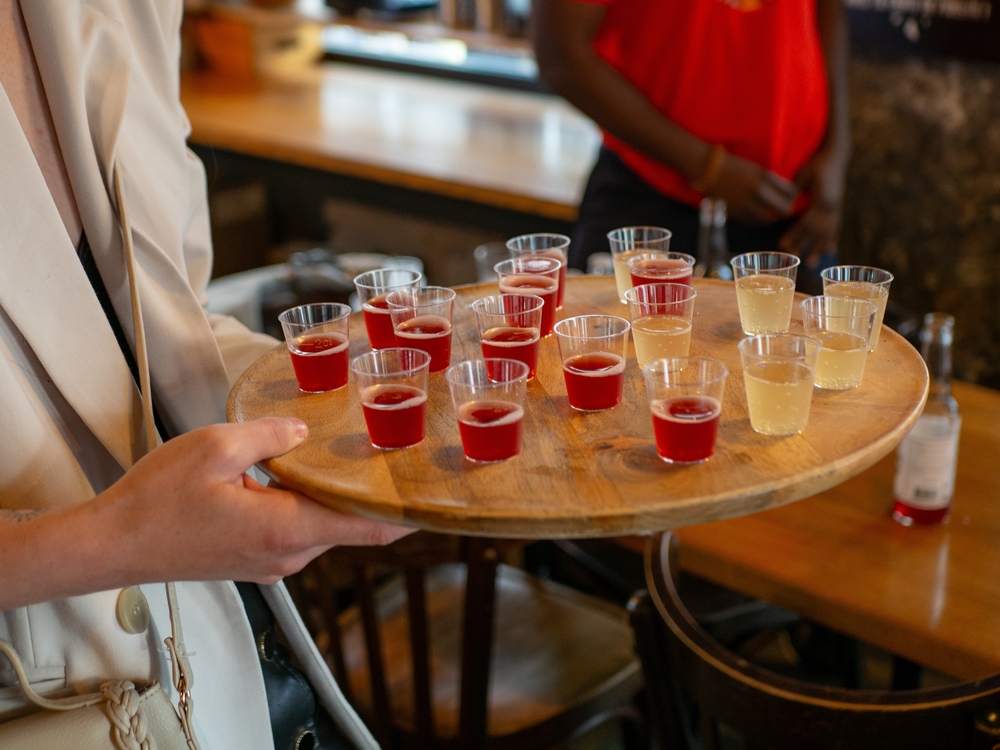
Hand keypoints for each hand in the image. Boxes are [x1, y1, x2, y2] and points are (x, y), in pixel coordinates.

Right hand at [97, 418, 413, 584]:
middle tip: (389, 459)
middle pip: (347, 524)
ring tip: (341, 461)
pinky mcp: (253, 560)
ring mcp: (271, 563)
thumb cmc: (157, 502)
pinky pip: (294, 531)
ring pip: (319, 526)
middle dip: (368, 495)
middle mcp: (287, 554)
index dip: (407, 517)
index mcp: (286, 528)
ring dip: (331, 497)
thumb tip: (302, 431)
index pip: (368, 529)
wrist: (113, 545)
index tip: (435, 502)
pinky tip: (292, 478)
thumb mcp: (216, 447)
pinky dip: (304, 507)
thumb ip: (271, 435)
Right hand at [706, 153, 798, 224]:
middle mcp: (757, 191)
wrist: (708, 170)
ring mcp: (746, 203)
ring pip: (768, 219)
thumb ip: (770, 182)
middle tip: (785, 210)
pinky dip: (756, 221)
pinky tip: (756, 216)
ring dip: (771, 217)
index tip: (790, 197)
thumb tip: (784, 195)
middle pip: (784, 209)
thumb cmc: (733, 167)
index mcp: (764, 177)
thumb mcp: (756, 169)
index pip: (790, 192)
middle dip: (786, 210)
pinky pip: (751, 222)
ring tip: (770, 214)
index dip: (793, 196)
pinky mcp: (735, 212)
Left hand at [779, 148, 845, 266]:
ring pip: (828, 232)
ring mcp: (837, 208)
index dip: (795, 233)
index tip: (783, 244)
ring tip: (813, 264)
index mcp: (822, 199)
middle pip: (817, 231)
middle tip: (800, 263)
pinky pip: (836, 227)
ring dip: (819, 249)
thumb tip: (784, 204)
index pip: (806, 221)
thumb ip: (795, 189)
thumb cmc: (818, 163)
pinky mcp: (838, 208)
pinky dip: (832, 240)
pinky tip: (830, 251)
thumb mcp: (804, 174)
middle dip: (807, 246)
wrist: (837, 155)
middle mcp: (831, 206)